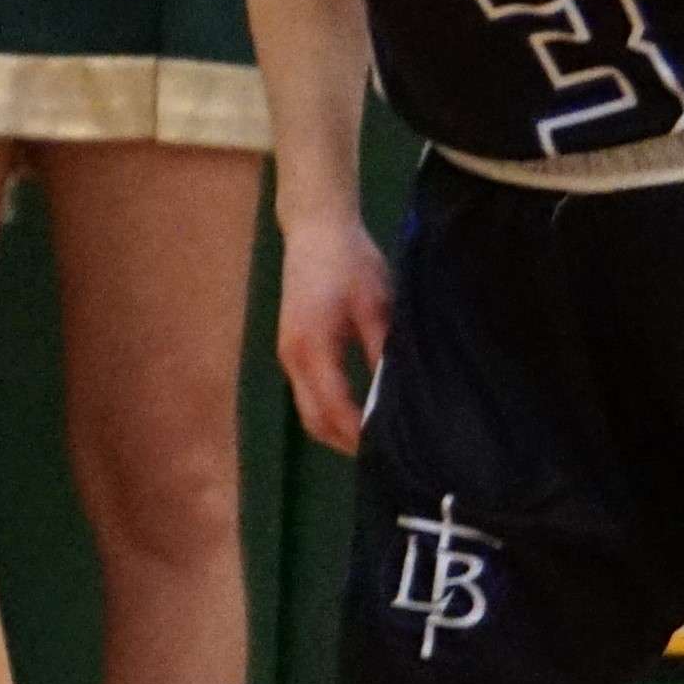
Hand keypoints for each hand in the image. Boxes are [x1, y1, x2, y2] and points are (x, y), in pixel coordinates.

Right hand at [275, 209, 392, 455]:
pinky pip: (306, 394)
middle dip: (345, 443)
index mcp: (313, 347)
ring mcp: (287, 355)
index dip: (359, 434)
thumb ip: (383, 352)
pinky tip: (357, 411)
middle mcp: (292, 358)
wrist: (316, 228)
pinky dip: (328, 411)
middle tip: (385, 455)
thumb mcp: (376, 305)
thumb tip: (396, 397)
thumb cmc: (351, 261)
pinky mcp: (291, 349)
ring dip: (335, 430)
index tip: (390, 452)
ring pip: (307, 411)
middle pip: (314, 420)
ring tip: (374, 439)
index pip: (335, 408)